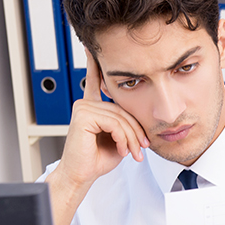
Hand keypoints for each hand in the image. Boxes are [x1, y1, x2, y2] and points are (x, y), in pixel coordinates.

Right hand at [55, 51, 149, 190]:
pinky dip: (123, 138)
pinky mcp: (83, 116)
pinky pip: (114, 123)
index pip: (96, 82)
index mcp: (92, 107)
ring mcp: (82, 108)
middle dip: (136, 131)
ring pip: (121, 118)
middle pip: (122, 110)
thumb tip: (139, 117)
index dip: (96, 65)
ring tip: (133, 153)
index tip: (94, 49)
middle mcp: (85, 104)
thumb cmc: (98, 159)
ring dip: (131, 138)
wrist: (82, 175)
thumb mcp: (118, 138)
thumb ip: (125, 123)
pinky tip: (122, 150)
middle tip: (142, 148)